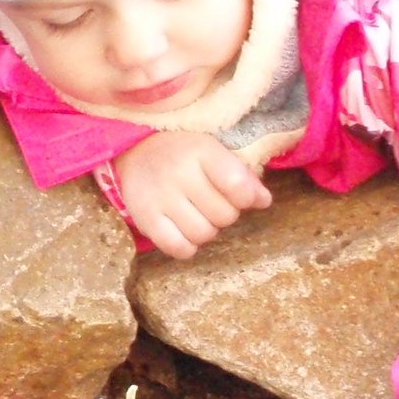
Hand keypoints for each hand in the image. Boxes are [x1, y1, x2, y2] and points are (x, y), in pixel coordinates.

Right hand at [112, 131, 270, 257]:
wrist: (134, 151)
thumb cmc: (183, 153)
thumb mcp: (213, 152)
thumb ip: (241, 175)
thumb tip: (263, 201)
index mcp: (201, 151)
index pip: (237, 184)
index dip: (248, 198)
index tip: (244, 197)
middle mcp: (179, 173)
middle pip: (224, 215)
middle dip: (226, 213)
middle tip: (212, 203)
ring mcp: (160, 198)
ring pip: (203, 234)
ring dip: (207, 230)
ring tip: (198, 216)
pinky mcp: (145, 219)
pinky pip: (178, 248)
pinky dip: (187, 246)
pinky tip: (184, 232)